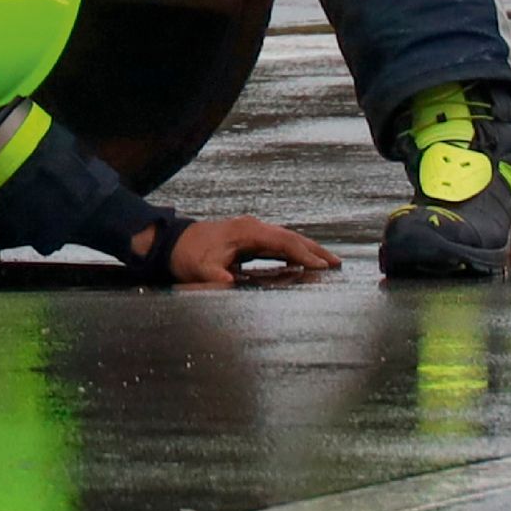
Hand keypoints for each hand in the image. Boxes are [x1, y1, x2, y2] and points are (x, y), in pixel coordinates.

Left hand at [166, 216, 339, 285]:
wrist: (173, 242)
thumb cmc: (188, 255)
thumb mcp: (199, 269)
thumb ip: (216, 276)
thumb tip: (230, 283)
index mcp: (247, 232)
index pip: (284, 242)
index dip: (304, 255)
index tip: (322, 267)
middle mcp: (254, 227)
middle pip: (292, 237)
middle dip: (315, 250)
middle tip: (337, 264)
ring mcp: (253, 230)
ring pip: (287, 239)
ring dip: (308, 250)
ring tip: (329, 263)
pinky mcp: (250, 237)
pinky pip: (278, 243)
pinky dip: (295, 251)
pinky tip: (303, 261)